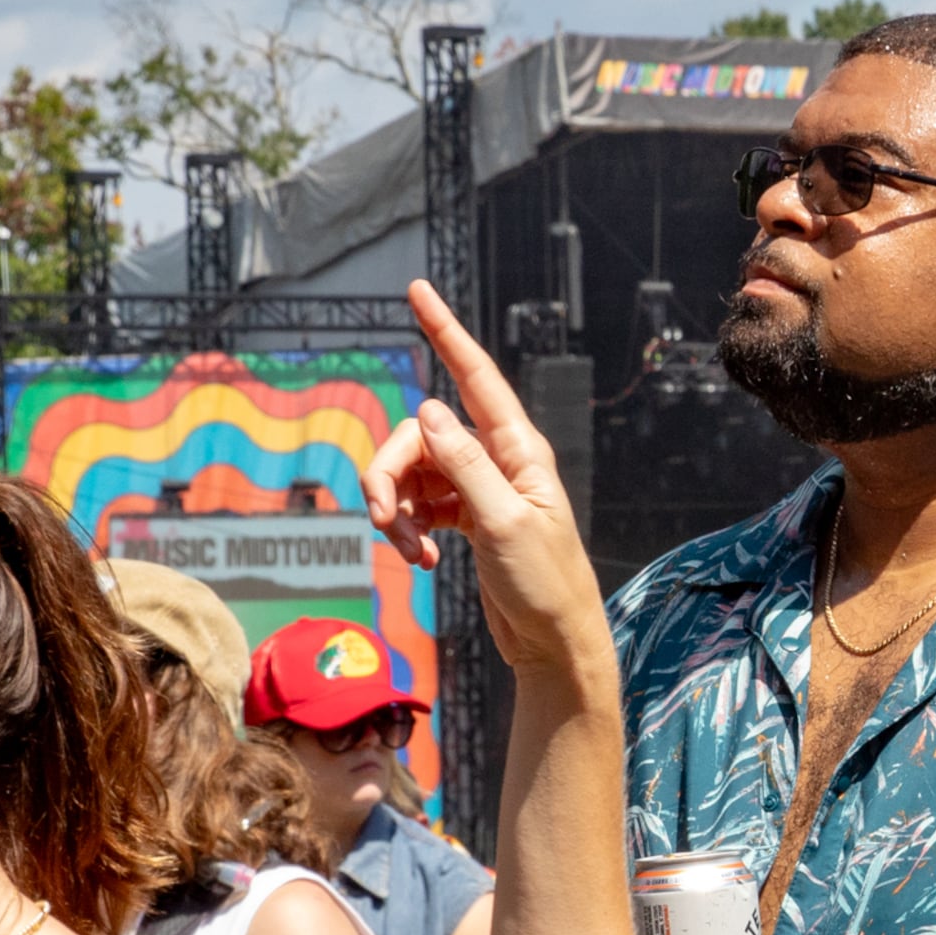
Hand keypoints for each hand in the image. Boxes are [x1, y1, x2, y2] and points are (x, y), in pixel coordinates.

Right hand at [362, 283, 609, 671]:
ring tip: (411, 552)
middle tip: (382, 519)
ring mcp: (479, 488)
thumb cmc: (544, 585)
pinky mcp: (465, 519)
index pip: (476, 376)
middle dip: (389, 473)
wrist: (553, 645)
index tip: (418, 289)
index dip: (446, 331)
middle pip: (419, 436)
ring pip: (412, 472)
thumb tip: (429, 408)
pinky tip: (421, 560)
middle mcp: (498, 460)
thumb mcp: (505, 523)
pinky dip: (408, 529)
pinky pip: (418, 504)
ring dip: (396, 509)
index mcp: (519, 450)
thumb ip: (465, 465)